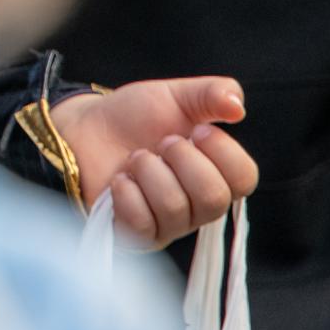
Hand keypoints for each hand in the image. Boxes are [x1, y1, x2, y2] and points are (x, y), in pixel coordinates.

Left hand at [55, 76, 259, 249]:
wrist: (85, 128)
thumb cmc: (135, 117)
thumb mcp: (177, 95)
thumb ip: (213, 94)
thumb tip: (237, 107)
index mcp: (216, 173)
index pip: (244, 179)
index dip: (222, 151)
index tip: (197, 130)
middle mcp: (198, 205)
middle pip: (213, 199)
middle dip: (182, 160)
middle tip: (161, 143)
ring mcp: (168, 225)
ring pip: (174, 209)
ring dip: (149, 171)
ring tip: (135, 157)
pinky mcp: (135, 236)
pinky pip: (141, 224)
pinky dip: (127, 193)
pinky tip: (120, 180)